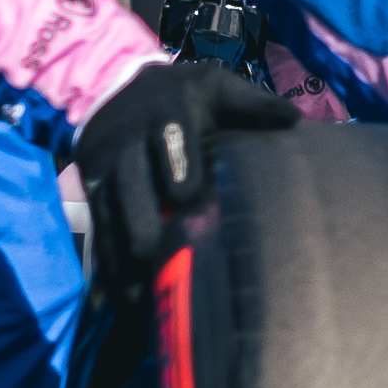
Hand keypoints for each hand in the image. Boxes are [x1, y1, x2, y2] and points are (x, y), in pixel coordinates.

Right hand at [71, 56, 294, 285]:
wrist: (109, 84)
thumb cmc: (177, 92)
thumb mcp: (214, 86)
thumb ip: (252, 103)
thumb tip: (295, 120)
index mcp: (165, 116)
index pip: (171, 146)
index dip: (181, 176)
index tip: (190, 202)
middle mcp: (128, 144)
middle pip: (136, 192)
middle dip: (151, 232)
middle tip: (172, 267)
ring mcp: (106, 172)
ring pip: (113, 221)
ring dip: (129, 263)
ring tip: (148, 304)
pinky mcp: (91, 193)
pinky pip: (100, 235)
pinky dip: (112, 270)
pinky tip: (129, 304)